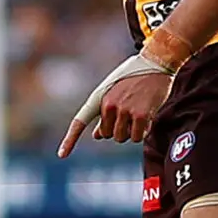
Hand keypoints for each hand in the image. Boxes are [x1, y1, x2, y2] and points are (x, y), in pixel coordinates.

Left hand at [58, 51, 176, 157]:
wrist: (156, 62)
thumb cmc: (134, 77)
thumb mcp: (114, 92)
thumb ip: (105, 113)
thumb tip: (97, 136)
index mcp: (99, 98)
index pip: (81, 121)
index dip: (70, 140)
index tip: (61, 155)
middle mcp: (108, 105)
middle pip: (108, 135)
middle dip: (118, 129)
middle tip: (130, 114)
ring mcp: (124, 110)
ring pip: (122, 138)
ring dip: (131, 131)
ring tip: (139, 112)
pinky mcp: (140, 115)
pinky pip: (136, 137)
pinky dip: (143, 132)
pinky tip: (148, 118)